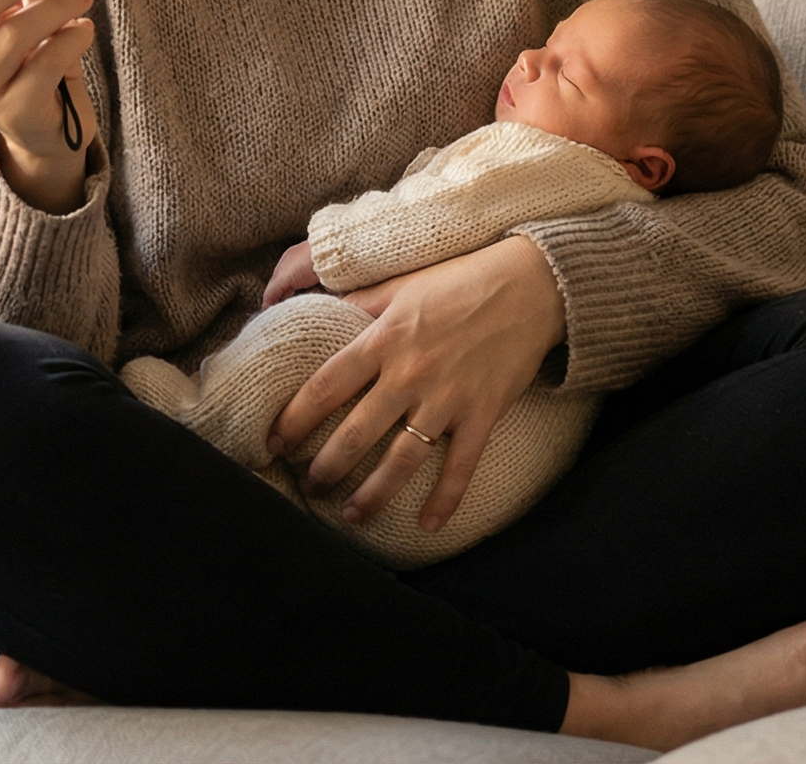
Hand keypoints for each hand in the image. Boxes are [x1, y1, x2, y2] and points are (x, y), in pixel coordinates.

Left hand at [268, 234, 563, 531]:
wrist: (530, 287)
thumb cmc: (460, 281)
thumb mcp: (400, 286)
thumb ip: (358, 304)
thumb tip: (313, 306)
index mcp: (384, 339)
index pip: (326, 386)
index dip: (295, 418)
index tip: (275, 441)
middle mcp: (410, 374)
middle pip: (355, 433)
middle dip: (326, 467)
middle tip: (309, 487)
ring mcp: (447, 398)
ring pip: (401, 460)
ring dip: (374, 493)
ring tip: (352, 515)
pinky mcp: (482, 414)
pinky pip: (461, 466)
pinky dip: (445, 499)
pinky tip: (428, 525)